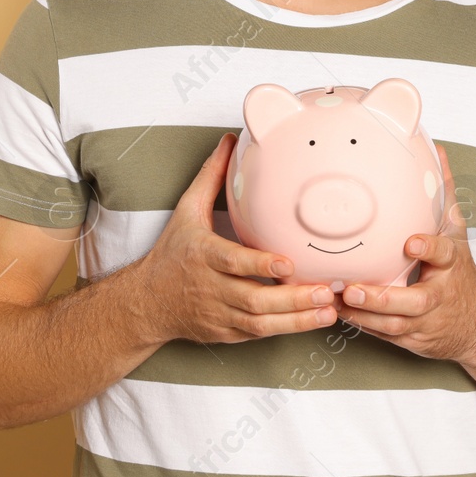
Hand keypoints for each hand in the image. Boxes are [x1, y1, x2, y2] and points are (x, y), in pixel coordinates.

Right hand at [134, 132, 339, 344]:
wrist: (147, 303)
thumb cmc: (172, 254)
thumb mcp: (186, 211)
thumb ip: (210, 176)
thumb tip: (228, 141)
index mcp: (202, 256)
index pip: (232, 262)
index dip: (259, 266)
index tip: (286, 262)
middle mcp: (211, 288)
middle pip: (253, 299)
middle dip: (292, 299)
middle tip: (324, 291)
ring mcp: (219, 314)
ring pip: (260, 323)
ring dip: (297, 320)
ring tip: (328, 310)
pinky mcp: (226, 333)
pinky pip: (257, 334)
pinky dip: (286, 330)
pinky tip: (313, 320)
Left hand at [334, 143, 475, 362]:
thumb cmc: (459, 273)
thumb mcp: (456, 233)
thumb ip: (443, 194)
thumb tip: (438, 150)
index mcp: (451, 266)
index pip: (443, 255)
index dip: (428, 249)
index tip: (411, 243)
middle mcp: (439, 296)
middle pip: (413, 302)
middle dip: (381, 298)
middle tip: (351, 288)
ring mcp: (425, 323)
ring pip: (393, 325)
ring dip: (363, 315)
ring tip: (335, 301)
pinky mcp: (412, 340)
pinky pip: (384, 336)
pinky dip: (362, 326)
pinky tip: (337, 312)